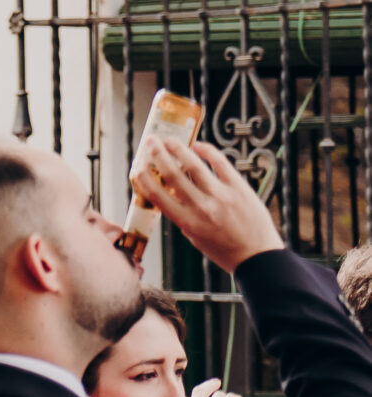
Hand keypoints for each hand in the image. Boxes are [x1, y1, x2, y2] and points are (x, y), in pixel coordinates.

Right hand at [136, 139, 280, 271]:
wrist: (258, 257)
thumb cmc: (226, 251)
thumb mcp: (196, 239)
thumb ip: (184, 218)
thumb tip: (175, 195)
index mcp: (188, 223)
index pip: (159, 196)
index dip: (144, 179)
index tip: (137, 167)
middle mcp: (202, 208)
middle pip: (173, 175)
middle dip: (158, 155)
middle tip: (150, 142)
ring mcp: (222, 196)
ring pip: (195, 166)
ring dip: (178, 149)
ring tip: (169, 139)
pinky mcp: (239, 188)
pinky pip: (220, 163)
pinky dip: (207, 151)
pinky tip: (198, 145)